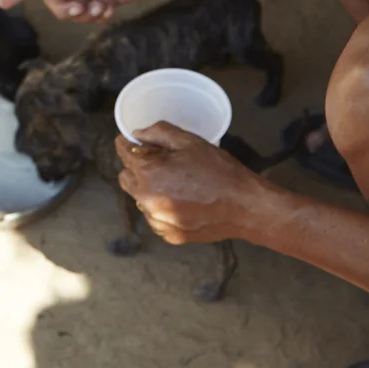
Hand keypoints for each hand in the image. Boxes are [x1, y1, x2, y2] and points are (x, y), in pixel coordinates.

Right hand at [0, 0, 163, 21]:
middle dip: (66, 9)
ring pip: (72, 12)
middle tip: (81, 9)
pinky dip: (99, 16)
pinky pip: (89, 17)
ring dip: (86, 14)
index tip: (3, 3)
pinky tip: (110, 8)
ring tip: (103, 6)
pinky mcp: (101, 0)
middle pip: (54, 1)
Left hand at [115, 122, 264, 244]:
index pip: (124, 154)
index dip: (129, 144)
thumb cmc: (218, 170)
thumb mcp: (189, 141)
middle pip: (127, 178)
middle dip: (138, 167)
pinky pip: (155, 217)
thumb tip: (137, 134)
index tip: (135, 142)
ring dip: (150, 189)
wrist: (244, 206)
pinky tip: (184, 200)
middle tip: (161, 161)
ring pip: (140, 199)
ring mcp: (157, 221)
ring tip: (177, 182)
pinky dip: (163, 207)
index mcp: (148, 174)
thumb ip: (158, 132)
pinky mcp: (169, 235)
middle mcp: (146, 200)